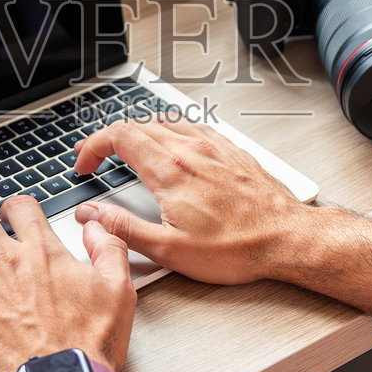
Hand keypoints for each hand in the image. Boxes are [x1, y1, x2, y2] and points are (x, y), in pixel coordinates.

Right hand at [72, 118, 316, 284]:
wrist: (287, 239)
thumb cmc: (237, 248)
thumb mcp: (169, 250)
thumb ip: (124, 228)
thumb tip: (92, 216)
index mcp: (170, 171)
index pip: (119, 136)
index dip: (93, 146)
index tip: (84, 164)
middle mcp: (191, 150)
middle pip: (138, 125)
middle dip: (110, 139)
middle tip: (97, 157)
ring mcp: (214, 147)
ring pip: (166, 122)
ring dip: (139, 131)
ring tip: (128, 148)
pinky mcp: (232, 151)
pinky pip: (195, 126)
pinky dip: (172, 130)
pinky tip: (174, 143)